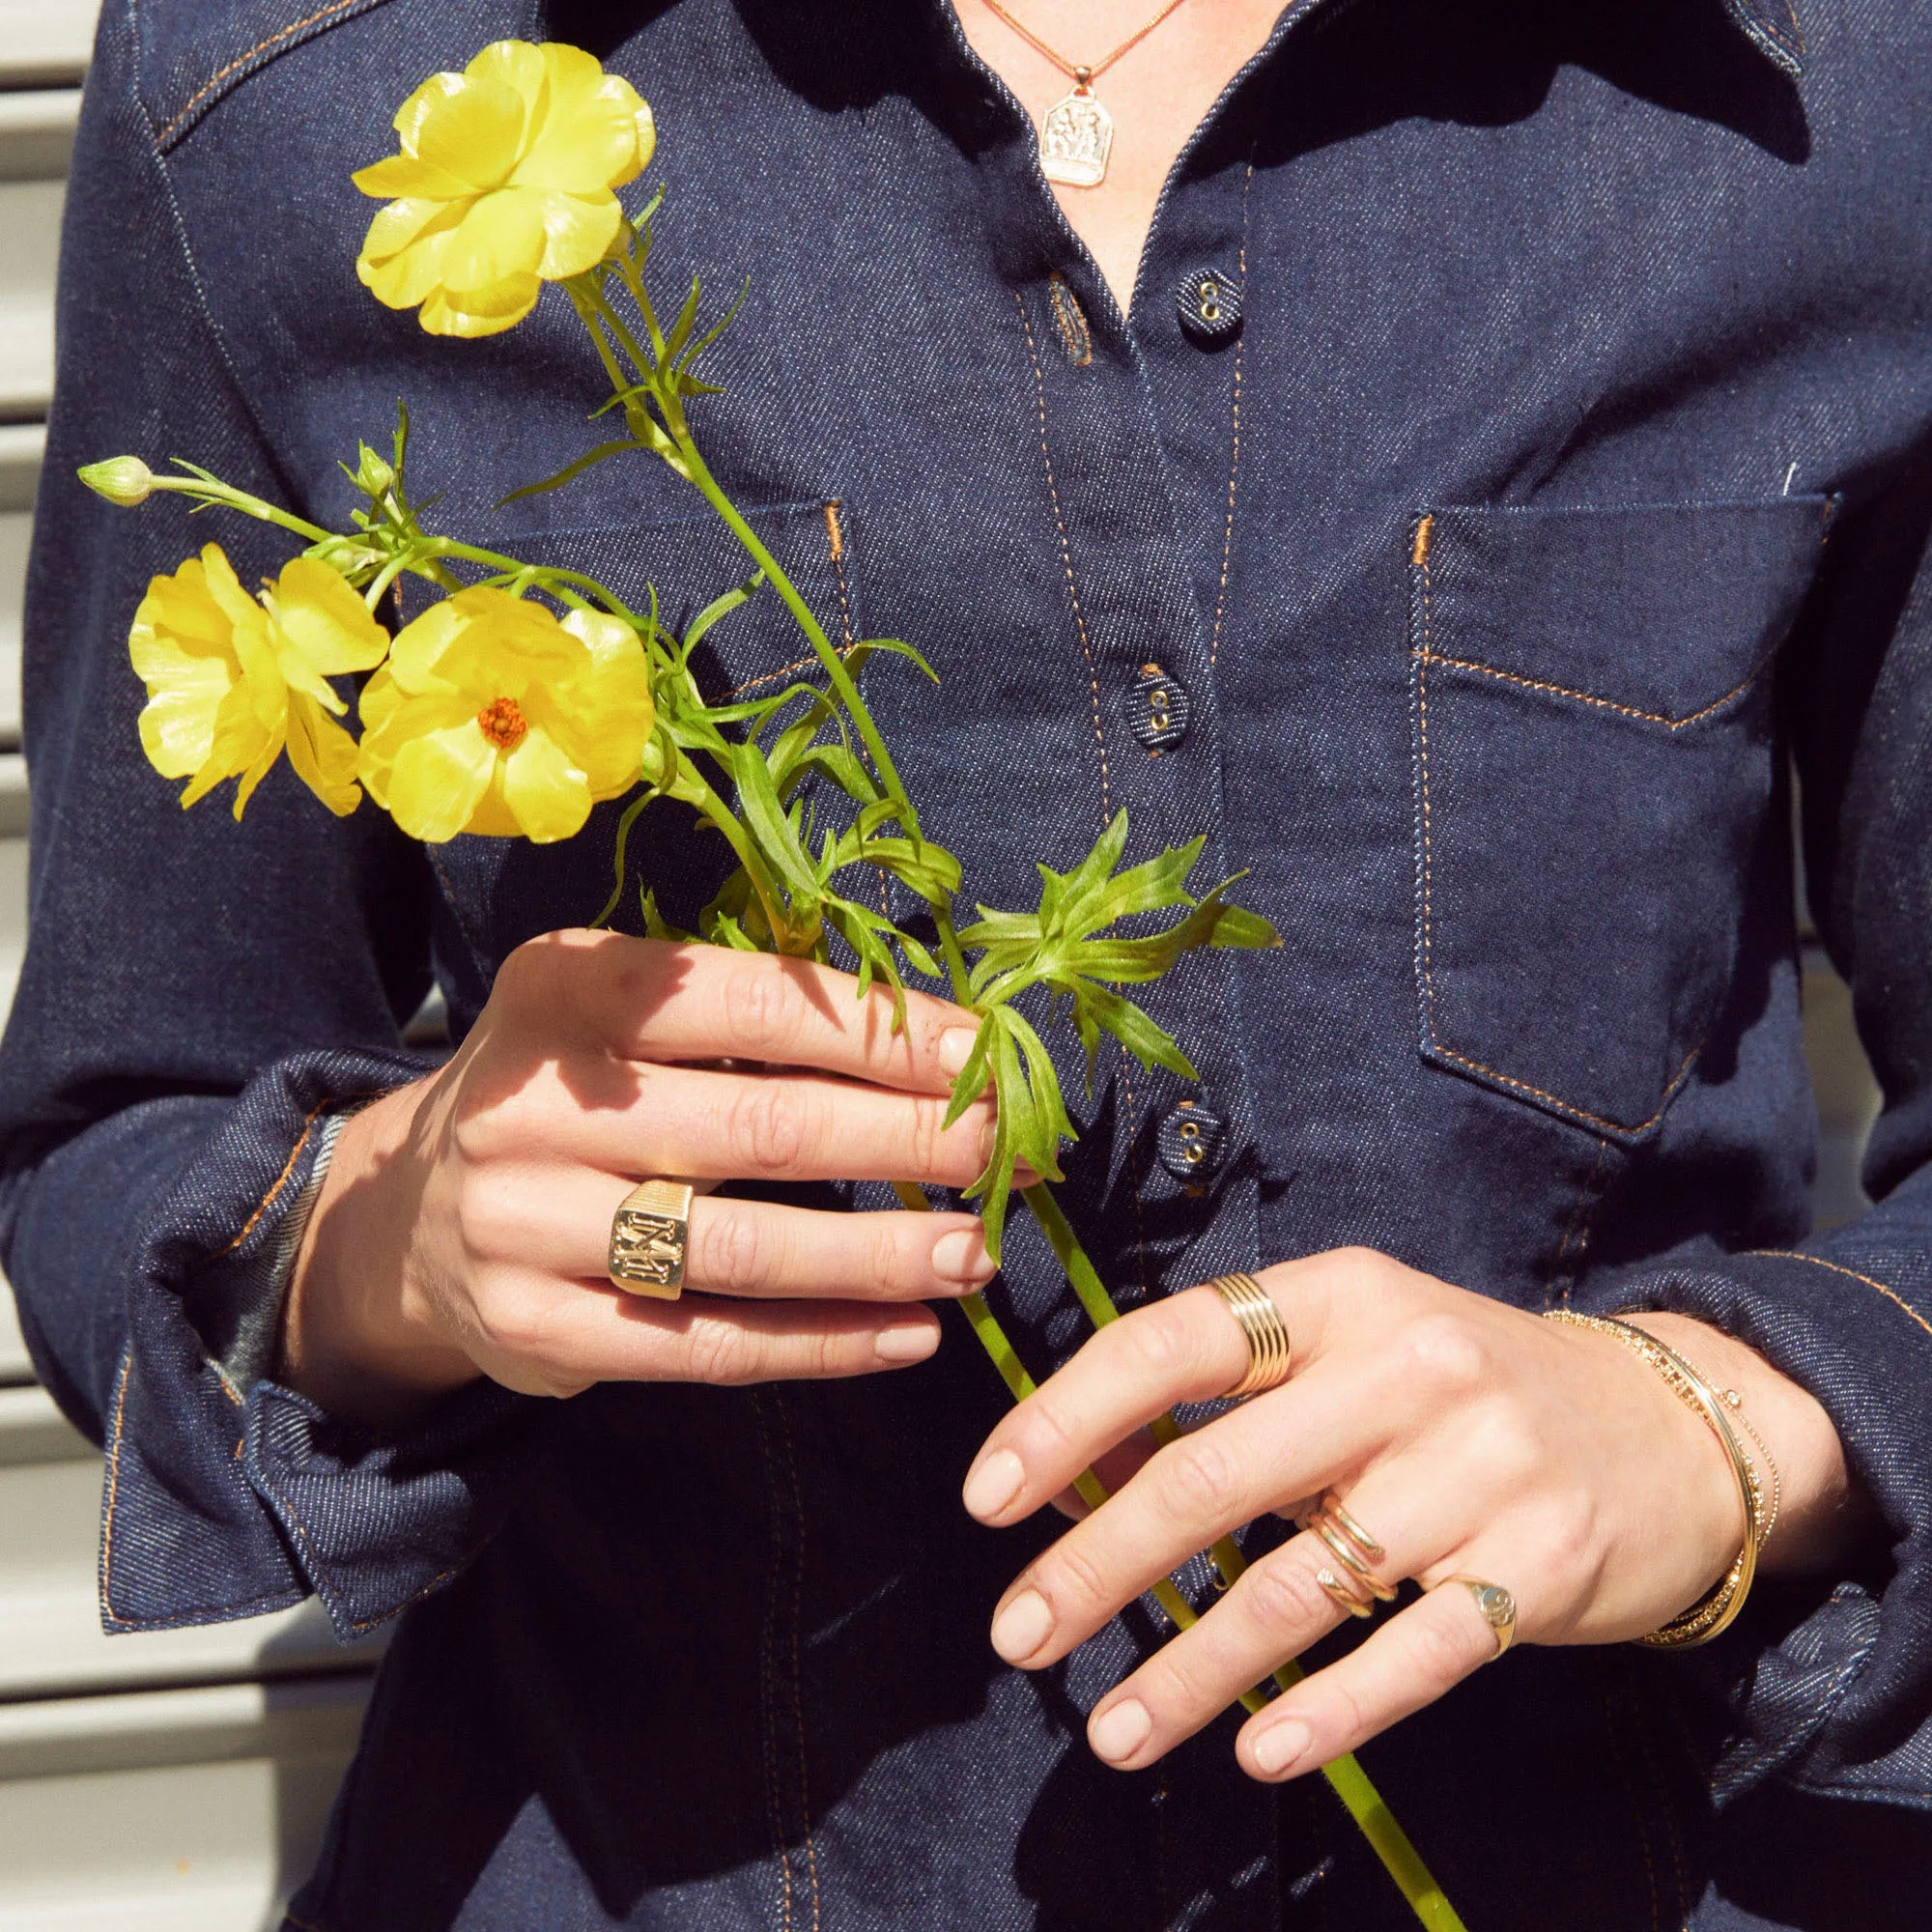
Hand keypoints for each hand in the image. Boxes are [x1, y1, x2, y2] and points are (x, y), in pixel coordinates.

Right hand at [283, 930, 996, 1425]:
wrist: (407, 1216)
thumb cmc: (566, 1095)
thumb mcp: (619, 1016)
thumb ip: (745, 1018)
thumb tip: (938, 1040)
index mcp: (567, 988)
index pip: (754, 1004)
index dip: (884, 1034)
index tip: (986, 1057)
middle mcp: (533, 1101)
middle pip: (761, 1126)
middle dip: (908, 1142)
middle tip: (1007, 1154)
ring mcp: (523, 1222)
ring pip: (740, 1246)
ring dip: (879, 1254)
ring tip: (974, 1253)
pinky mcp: (534, 1329)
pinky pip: (705, 1343)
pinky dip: (820, 1343)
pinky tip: (907, 1333)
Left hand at [960, 1248, 1862, 1783]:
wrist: (1672, 1428)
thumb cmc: (1467, 1387)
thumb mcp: (1359, 1341)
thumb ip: (1238, 1390)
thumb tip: (1080, 1470)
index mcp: (1343, 1295)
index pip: (1173, 1344)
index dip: (1066, 1419)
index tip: (987, 1498)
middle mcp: (1407, 1370)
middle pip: (1212, 1476)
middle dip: (1094, 1566)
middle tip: (1016, 1634)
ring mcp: (1480, 1471)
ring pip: (1295, 1586)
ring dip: (1187, 1669)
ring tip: (1110, 1730)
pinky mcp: (1539, 1571)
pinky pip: (1409, 1657)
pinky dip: (1323, 1710)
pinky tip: (1256, 1749)